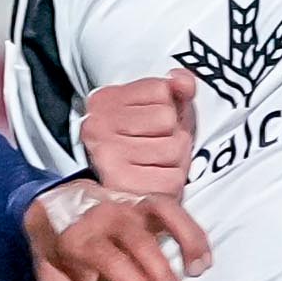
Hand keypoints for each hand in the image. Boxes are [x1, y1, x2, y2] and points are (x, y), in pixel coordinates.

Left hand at [24, 177, 208, 280]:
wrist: (55, 196)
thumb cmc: (58, 241)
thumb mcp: (47, 268)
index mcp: (81, 235)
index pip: (113, 260)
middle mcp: (108, 215)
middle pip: (142, 243)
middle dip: (164, 276)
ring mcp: (129, 203)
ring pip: (164, 213)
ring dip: (187, 240)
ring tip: (200, 271)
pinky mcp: (145, 200)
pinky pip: (174, 208)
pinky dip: (192, 231)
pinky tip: (204, 258)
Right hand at [77, 71, 197, 196]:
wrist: (115, 198)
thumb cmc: (142, 145)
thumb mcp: (156, 109)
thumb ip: (174, 89)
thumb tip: (183, 82)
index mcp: (105, 101)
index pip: (160, 90)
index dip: (167, 108)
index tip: (149, 123)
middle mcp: (99, 125)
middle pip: (167, 118)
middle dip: (172, 134)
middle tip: (155, 148)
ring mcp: (107, 155)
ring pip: (174, 148)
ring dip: (175, 160)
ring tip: (155, 166)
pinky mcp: (121, 186)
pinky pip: (172, 178)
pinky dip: (170, 182)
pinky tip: (154, 182)